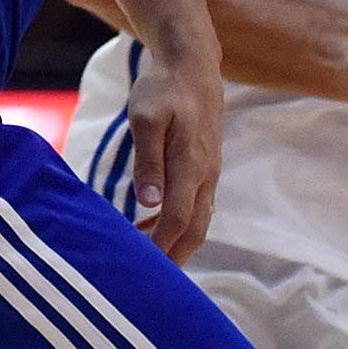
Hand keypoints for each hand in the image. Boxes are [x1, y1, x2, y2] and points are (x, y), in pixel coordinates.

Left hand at [120, 42, 224, 260]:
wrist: (193, 65)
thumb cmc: (163, 88)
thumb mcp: (145, 117)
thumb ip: (147, 160)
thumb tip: (148, 201)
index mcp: (191, 164)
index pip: (178, 218)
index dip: (160, 245)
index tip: (139, 266)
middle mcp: (205, 174)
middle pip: (195, 230)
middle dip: (173, 257)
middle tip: (147, 283)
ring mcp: (208, 173)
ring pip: (198, 221)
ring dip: (174, 243)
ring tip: (145, 258)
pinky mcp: (205, 169)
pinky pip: (196, 206)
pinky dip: (177, 224)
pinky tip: (150, 225)